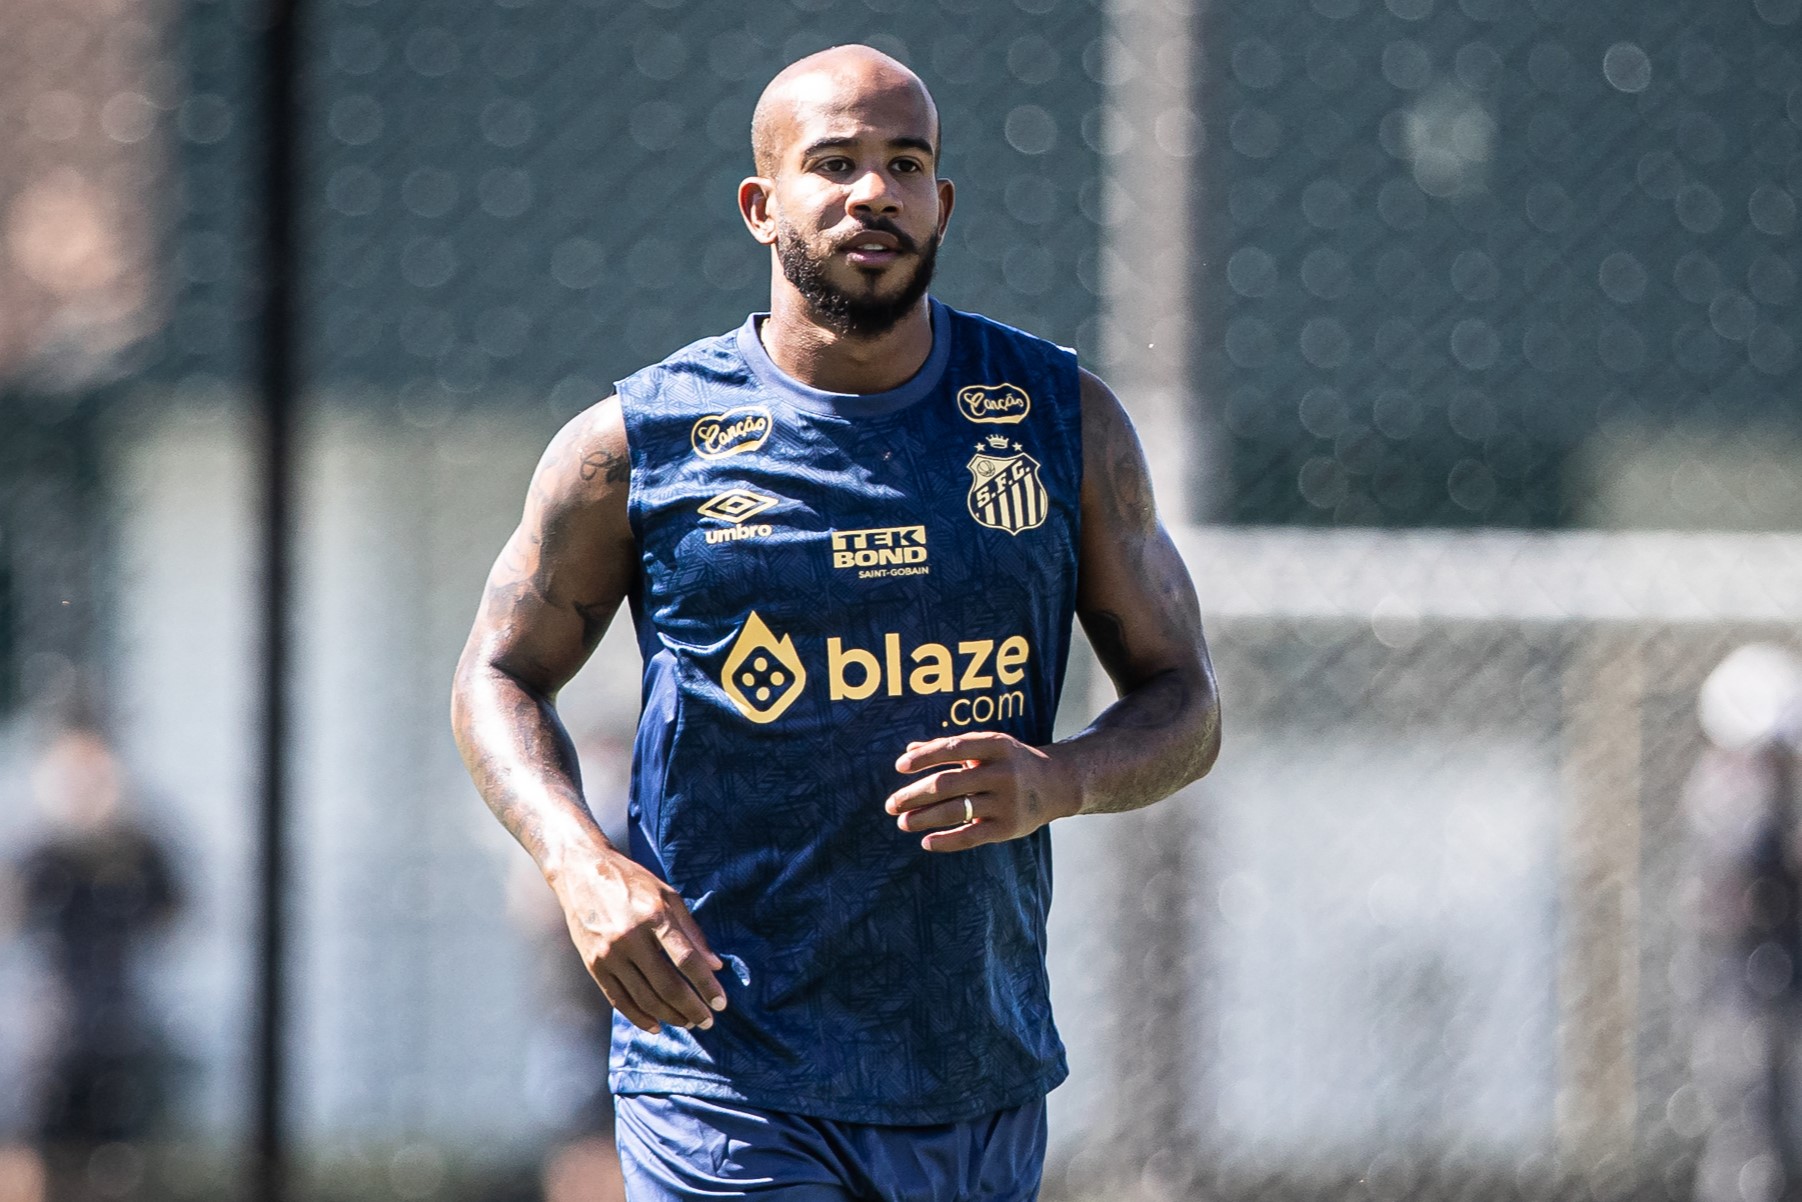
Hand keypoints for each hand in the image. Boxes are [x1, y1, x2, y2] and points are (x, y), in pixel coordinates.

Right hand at [550, 847, 726, 1032]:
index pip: (686, 960)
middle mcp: (630, 937)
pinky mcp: (593, 965)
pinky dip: (639, 1017)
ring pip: (644, 997)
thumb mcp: (668, 895)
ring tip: (687, 1022)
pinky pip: (618, 999)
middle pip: (667, 985)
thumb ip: (692, 931)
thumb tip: (715, 965)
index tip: (721, 1003)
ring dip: (669, 1015)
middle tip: (707, 1021)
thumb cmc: (632, 881)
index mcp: (655, 916)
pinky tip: (656, 1024)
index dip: (706, 985)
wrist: (581, 872)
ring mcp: (609, 953)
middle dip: (691, 1008)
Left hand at [884, 732, 1076, 851]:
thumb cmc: (1010, 761)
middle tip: (891, 804)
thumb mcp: (987, 746)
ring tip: (902, 822)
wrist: (1056, 784)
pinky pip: (971, 836)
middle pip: (948, 783)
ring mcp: (1007, 801)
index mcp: (996, 745)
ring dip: (924, 818)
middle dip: (915, 795)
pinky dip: (946, 840)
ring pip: (956, 811)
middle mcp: (1003, 772)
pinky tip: (926, 841)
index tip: (899, 766)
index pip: (953, 748)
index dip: (925, 757)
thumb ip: (949, 747)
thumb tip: (909, 749)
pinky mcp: (1008, 827)